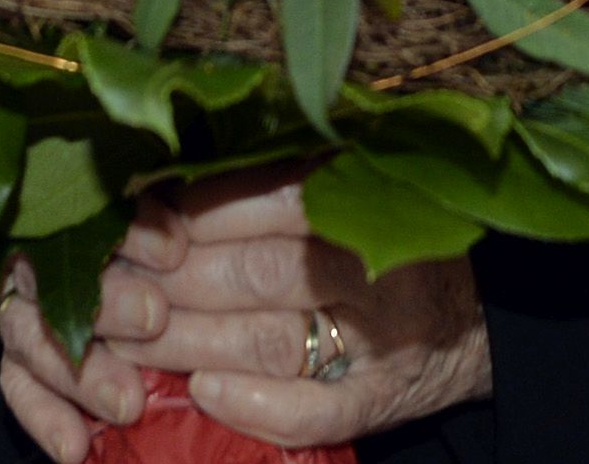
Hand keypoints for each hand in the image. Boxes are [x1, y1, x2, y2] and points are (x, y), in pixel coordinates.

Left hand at [0, 169, 490, 460]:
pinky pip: (315, 413)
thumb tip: (172, 174)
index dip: (202, 211)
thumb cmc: (394, 235)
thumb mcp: (355, 186)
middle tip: (110, 282)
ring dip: (187, 342)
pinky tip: (203, 392)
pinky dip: (256, 407)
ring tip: (125, 337)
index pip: (276, 201)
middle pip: (259, 274)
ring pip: (270, 343)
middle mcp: (379, 273)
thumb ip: (281, 177)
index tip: (145, 216)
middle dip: (174, 280)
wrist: (478, 317)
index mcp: (372, 203)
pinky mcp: (382, 404)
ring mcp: (382, 346)